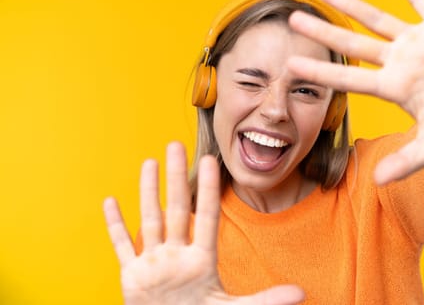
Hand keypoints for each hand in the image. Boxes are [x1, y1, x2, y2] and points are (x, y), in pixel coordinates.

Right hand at [103, 142, 303, 304]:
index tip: (212, 160)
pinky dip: (115, 226)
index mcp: (202, 260)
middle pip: (177, 208)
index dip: (210, 189)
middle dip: (177, 177)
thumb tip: (302, 294)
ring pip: (151, 219)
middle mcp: (178, 254)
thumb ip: (266, 300)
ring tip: (149, 162)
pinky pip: (122, 245)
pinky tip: (111, 202)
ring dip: (148, 191)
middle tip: (176, 144)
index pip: (207, 216)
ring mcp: (154, 262)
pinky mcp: (133, 276)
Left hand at [287, 0, 423, 184]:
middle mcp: (400, 63)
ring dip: (353, 5)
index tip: (291, 64)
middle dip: (324, 31)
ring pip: (379, 19)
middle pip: (353, 44)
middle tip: (293, 18)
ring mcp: (419, 43)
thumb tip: (378, 181)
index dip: (321, 70)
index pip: (349, 78)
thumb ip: (409, 160)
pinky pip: (423, 0)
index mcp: (394, 89)